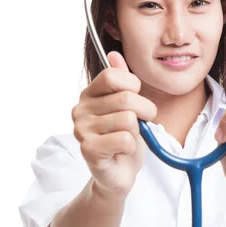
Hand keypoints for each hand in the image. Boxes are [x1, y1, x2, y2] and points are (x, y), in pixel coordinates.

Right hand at [72, 51, 156, 196]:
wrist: (118, 172)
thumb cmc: (124, 136)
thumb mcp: (128, 105)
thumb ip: (122, 80)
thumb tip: (114, 54)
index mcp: (89, 94)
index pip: (113, 76)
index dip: (133, 86)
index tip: (136, 98)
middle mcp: (80, 109)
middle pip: (126, 98)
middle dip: (145, 112)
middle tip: (140, 123)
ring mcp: (82, 130)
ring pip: (128, 120)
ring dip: (136, 132)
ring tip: (126, 138)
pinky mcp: (88, 150)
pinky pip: (125, 139)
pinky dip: (132, 146)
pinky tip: (122, 150)